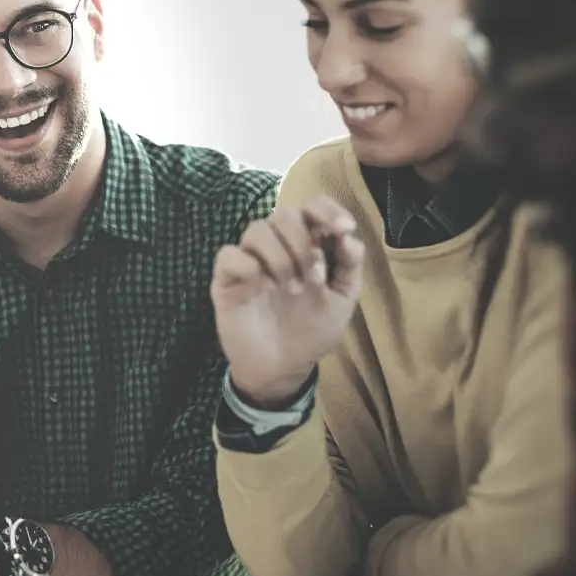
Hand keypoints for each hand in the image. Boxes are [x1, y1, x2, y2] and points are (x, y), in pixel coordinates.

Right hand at [211, 196, 364, 407]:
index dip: (327, 209)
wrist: (282, 368)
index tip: (343, 228)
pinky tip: (259, 289)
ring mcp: (250, 260)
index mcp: (307, 244)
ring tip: (289, 290)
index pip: (312, 207)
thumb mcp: (342, 302)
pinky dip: (248, 267)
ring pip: (257, 229)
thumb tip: (349, 237)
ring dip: (279, 258)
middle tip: (312, 280)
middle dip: (302, 244)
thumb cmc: (312, 331)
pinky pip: (229, 254)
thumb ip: (349, 268)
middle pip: (284, 214)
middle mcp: (277, 246)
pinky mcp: (226, 278)